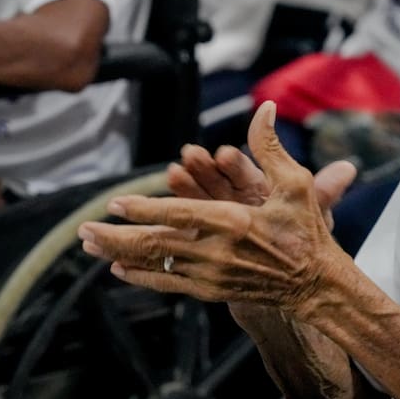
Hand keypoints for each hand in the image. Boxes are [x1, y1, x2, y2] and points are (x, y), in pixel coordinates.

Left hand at [78, 102, 354, 313]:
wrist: (315, 285)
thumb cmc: (306, 231)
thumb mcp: (295, 184)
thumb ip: (271, 146)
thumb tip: (265, 108)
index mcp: (234, 222)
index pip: (178, 214)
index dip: (144, 209)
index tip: (115, 203)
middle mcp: (216, 252)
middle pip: (155, 245)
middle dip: (115, 237)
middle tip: (83, 229)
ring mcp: (211, 275)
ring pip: (155, 265)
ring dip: (119, 254)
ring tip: (89, 245)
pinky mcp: (211, 290)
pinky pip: (168, 283)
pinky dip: (141, 276)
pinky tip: (119, 268)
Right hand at [168, 142, 355, 229]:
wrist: (293, 282)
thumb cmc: (307, 242)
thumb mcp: (316, 214)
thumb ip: (328, 190)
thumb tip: (350, 167)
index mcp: (262, 191)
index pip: (245, 171)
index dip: (236, 163)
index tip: (226, 153)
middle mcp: (238, 202)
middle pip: (216, 182)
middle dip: (203, 169)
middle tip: (190, 155)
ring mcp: (220, 222)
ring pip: (199, 204)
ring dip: (186, 189)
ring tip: (174, 174)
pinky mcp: (208, 244)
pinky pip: (187, 232)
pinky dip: (175, 225)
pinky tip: (161, 216)